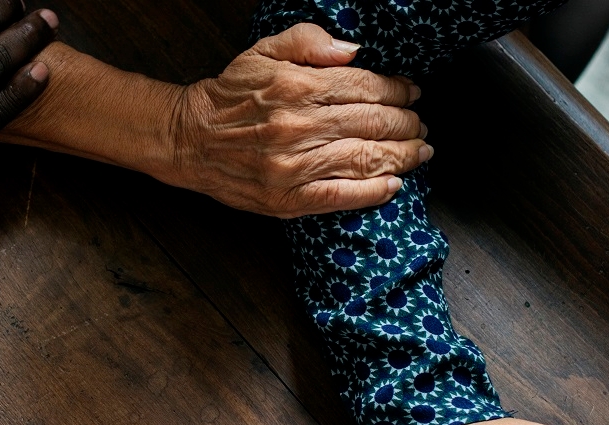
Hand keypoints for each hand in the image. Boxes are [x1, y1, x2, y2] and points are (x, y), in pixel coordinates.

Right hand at [161, 23, 427, 216]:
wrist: (189, 139)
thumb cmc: (229, 96)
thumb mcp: (263, 51)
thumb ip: (309, 41)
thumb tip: (353, 51)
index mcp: (297, 88)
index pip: (367, 87)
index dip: (398, 90)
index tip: (411, 93)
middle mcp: (298, 127)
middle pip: (374, 123)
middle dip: (406, 123)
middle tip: (419, 124)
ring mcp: (293, 167)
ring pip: (365, 160)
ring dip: (401, 157)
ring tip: (418, 152)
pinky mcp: (286, 199)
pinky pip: (342, 197)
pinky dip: (373, 192)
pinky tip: (393, 185)